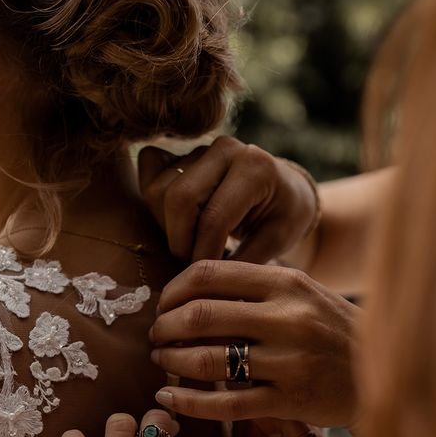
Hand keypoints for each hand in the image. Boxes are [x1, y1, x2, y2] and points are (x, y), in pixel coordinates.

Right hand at [138, 136, 317, 262]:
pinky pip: (150, 169)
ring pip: (158, 189)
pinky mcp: (182, 151)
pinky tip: (178, 219)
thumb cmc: (284, 216)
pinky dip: (154, 199)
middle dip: (180, 241)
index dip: (203, 254)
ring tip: (190, 242)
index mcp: (255, 168)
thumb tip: (208, 289)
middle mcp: (225, 149)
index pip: (214, 218)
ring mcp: (200, 147)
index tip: (206, 277)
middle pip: (178, 198)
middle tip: (193, 263)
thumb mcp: (276, 240)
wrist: (285, 189)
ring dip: (167, 225)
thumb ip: (243, 261)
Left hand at [149, 260, 358, 426]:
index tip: (164, 304)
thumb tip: (192, 286)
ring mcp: (289, 361)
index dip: (173, 290)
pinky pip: (226, 404)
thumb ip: (253, 285)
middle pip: (200, 315)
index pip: (208, 274)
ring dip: (171, 361)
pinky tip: (169, 395)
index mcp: (283, 282)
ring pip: (208, 360)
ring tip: (162, 360)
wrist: (384, 365)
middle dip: (164, 327)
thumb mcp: (299, 290)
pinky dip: (188, 400)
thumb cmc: (330, 324)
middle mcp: (286, 317)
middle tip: (157, 335)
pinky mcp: (291, 400)